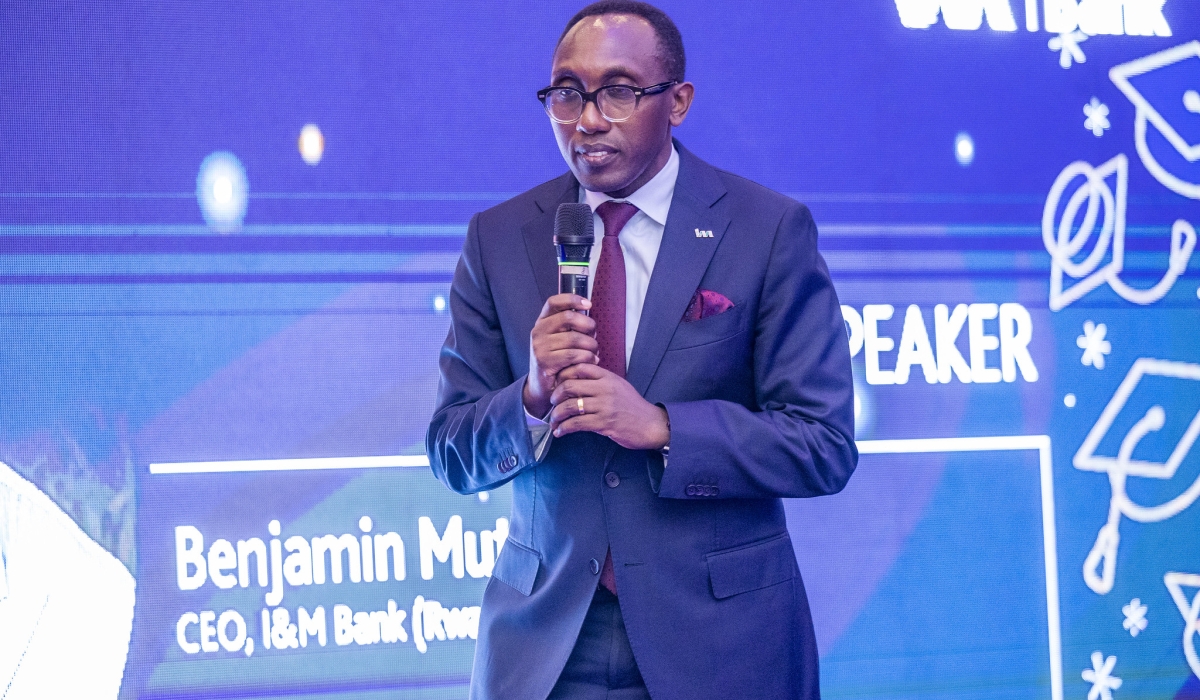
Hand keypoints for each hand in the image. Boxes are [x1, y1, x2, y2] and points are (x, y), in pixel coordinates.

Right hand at [523, 294, 598, 417]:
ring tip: (595, 352)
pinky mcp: (545, 362)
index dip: (572, 299)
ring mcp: (540, 347)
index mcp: (542, 322)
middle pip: (568, 317)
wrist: (541, 387)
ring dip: (591, 345)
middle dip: (588, 325)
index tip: (588, 304)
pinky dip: (587, 357)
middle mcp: (538, 332)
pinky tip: (592, 361)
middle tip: (594, 335)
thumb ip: (570, 326)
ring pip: (574, 338)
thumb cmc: (557, 360)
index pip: (554, 302)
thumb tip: (589, 309)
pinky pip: (574, 354)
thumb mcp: (560, 339)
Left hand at [548, 363, 669, 450]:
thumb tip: (576, 379)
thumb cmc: (632, 406)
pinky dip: (564, 428)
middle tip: (552, 403)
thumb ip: (600, 380)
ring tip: (554, 421)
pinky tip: (560, 432)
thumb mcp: (618, 386)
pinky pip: (576, 424)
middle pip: (570, 386)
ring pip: (570, 406)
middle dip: (555, 396)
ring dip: (557, 415)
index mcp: (607, 377)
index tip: (557, 384)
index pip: (579, 367)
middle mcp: (605, 389)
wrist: (650, 425)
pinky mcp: (603, 423)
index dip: (563, 374)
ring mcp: (604, 406)